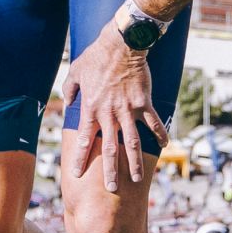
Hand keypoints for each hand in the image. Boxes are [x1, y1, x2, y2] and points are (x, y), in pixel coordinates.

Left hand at [61, 37, 163, 185]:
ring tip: (137, 178)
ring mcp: (127, 110)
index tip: (77, 174)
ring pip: (131, 142)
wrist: (121, 45)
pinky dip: (159, 134)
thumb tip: (67, 100)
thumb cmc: (96, 56)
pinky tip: (164, 145)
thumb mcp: (76, 71)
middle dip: (109, 170)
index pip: (83, 139)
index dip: (80, 158)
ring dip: (134, 162)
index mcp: (91, 109)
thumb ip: (70, 89)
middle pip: (108, 148)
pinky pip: (152, 122)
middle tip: (111, 188)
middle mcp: (108, 114)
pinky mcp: (143, 103)